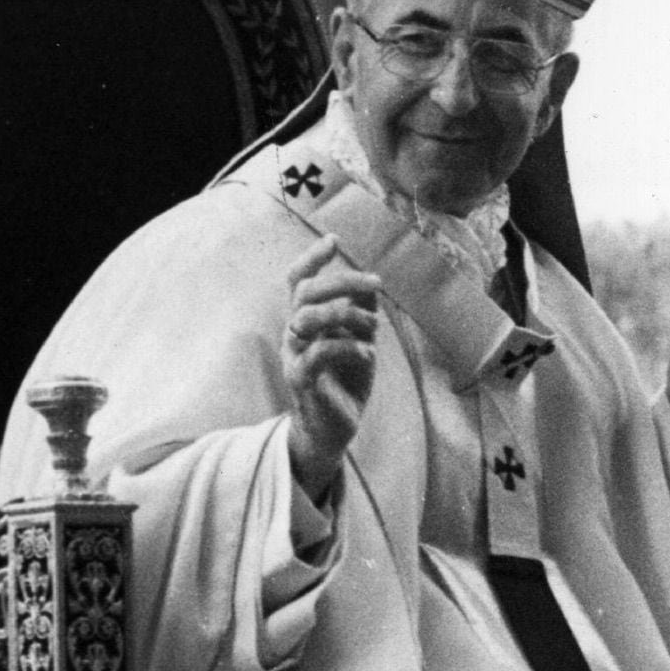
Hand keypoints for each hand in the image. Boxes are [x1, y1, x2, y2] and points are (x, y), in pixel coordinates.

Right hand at [283, 238, 379, 502]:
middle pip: (305, 292)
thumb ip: (361, 314)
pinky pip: (319, 352)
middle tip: (376, 284)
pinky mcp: (301, 380)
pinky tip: (368, 354)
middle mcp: (293, 334)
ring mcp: (294, 356)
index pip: (297, 280)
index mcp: (304, 320)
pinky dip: (348, 347)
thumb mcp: (360, 341)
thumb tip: (371, 286)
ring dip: (347, 314)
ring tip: (374, 328)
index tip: (335, 240)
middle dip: (342, 281)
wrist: (333, 430)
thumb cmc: (345, 382)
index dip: (312, 257)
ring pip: (308, 318)